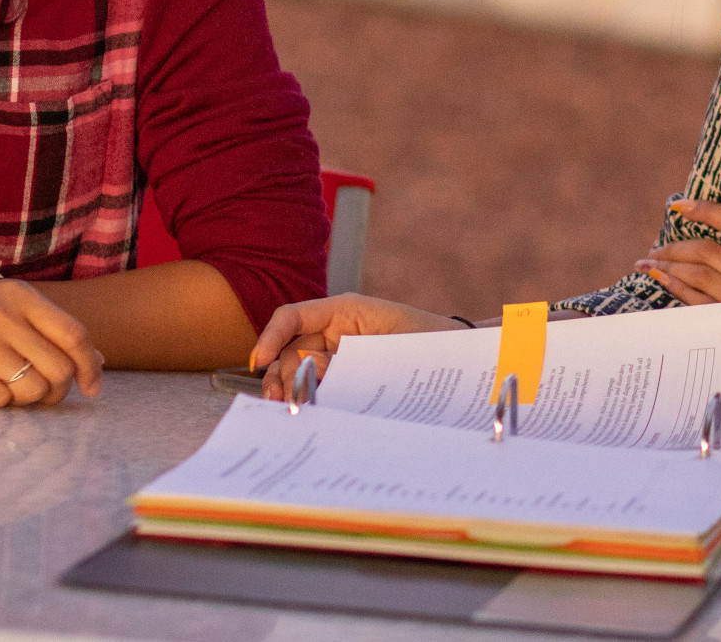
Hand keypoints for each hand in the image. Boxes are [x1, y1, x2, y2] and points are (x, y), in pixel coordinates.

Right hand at [0, 279, 103, 408]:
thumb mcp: (3, 306)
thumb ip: (47, 328)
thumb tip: (97, 359)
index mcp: (19, 295)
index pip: (74, 334)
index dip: (90, 365)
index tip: (93, 387)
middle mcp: (1, 313)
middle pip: (58, 368)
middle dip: (59, 391)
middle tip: (45, 397)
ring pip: (31, 389)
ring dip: (27, 400)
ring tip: (10, 391)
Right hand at [250, 294, 464, 399]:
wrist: (460, 357)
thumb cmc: (429, 338)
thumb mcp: (387, 342)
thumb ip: (348, 358)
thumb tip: (312, 372)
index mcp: (343, 311)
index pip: (293, 316)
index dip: (271, 336)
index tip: (259, 361)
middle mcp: (335, 330)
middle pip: (289, 349)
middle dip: (278, 372)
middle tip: (277, 399)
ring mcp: (338, 355)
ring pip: (299, 370)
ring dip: (290, 388)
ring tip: (288, 408)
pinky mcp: (345, 377)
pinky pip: (320, 386)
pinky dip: (309, 398)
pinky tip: (305, 411)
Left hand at [637, 199, 720, 303]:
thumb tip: (705, 246)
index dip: (710, 210)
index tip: (678, 206)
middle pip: (710, 253)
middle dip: (675, 247)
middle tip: (654, 250)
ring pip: (700, 276)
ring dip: (668, 266)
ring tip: (649, 264)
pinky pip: (697, 303)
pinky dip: (676, 287)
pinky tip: (662, 280)